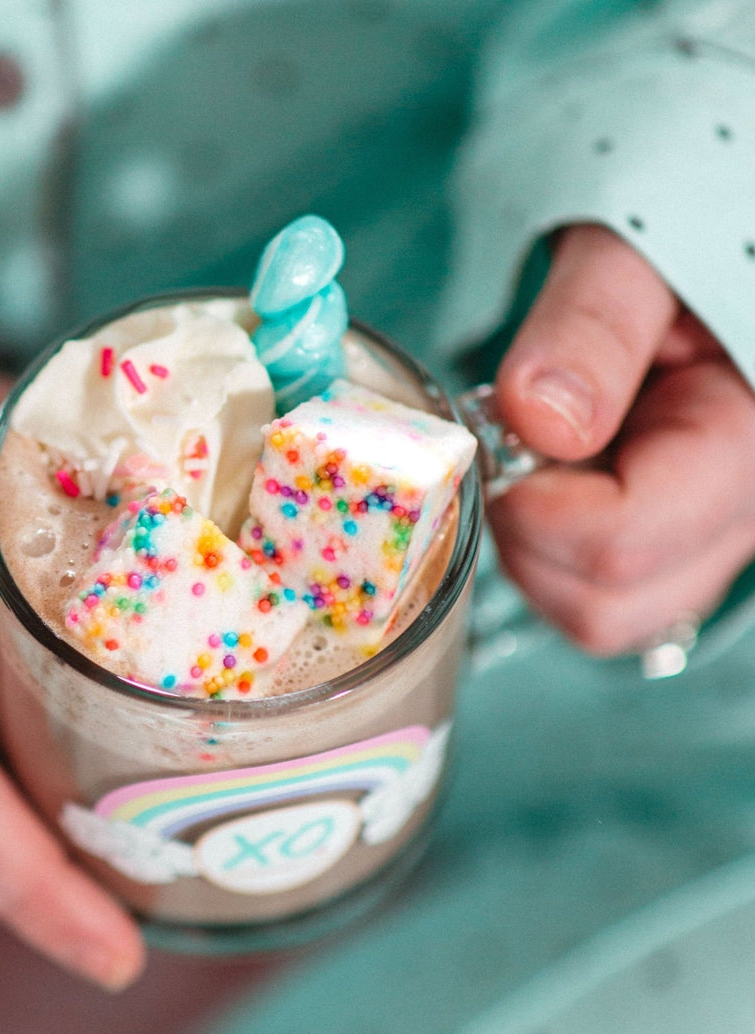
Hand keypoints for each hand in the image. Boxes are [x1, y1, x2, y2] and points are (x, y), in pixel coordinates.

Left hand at [488, 224, 754, 653]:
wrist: (710, 219)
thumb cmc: (682, 222)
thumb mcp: (633, 247)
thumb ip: (592, 324)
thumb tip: (539, 419)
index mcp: (749, 440)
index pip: (621, 540)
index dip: (532, 504)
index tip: (504, 436)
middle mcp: (743, 509)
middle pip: (604, 605)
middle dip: (528, 532)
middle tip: (520, 443)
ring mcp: (712, 533)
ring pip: (597, 612)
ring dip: (536, 544)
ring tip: (546, 450)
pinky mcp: (678, 536)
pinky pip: (598, 591)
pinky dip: (552, 547)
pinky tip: (559, 473)